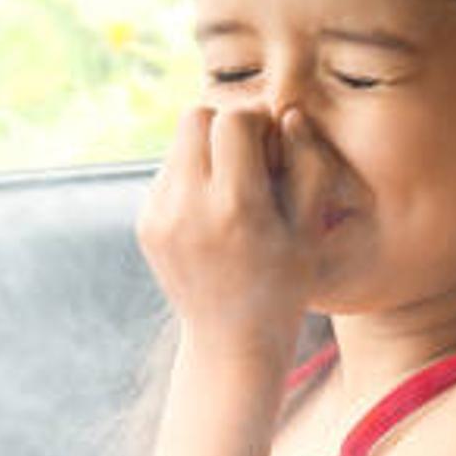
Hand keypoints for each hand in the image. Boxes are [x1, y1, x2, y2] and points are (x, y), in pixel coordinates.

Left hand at [136, 106, 340, 358]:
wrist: (231, 340)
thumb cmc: (285, 281)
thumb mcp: (310, 226)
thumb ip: (308, 164)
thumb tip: (288, 114)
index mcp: (235, 207)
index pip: (232, 120)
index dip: (258, 123)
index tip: (274, 149)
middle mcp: (188, 208)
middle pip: (195, 117)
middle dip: (226, 126)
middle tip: (252, 158)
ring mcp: (159, 217)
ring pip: (177, 143)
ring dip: (207, 150)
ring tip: (235, 189)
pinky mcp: (145, 224)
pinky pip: (167, 173)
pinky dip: (191, 178)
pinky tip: (214, 212)